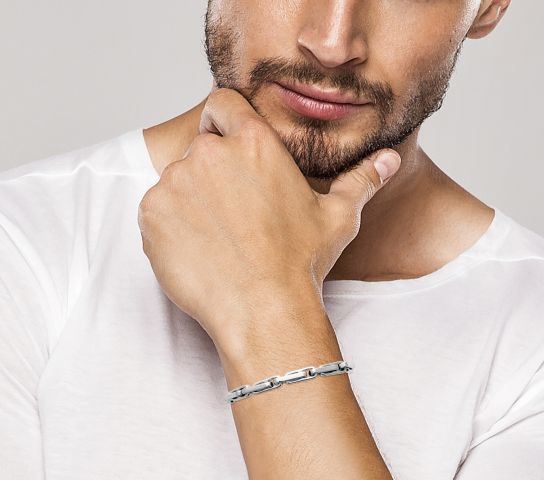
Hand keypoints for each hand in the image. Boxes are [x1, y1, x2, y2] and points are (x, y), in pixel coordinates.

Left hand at [137, 84, 400, 342]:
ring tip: (219, 238)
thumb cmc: (301, 263)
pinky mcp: (152, 214)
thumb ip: (361, 181)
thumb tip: (389, 160)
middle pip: (201, 147)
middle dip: (213, 173)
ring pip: (177, 181)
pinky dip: (170, 227)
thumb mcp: (337, 218)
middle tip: (234, 213)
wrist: (263, 310)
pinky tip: (198, 251)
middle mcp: (210, 154)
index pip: (222, 103)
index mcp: (255, 143)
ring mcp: (175, 183)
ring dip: (191, 201)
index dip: (223, 121)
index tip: (228, 148)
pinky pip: (156, 211)